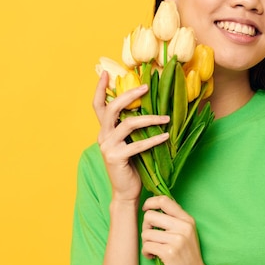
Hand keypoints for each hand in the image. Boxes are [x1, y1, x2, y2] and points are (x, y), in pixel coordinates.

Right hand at [93, 71, 169, 201]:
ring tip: (166, 117)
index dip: (100, 88)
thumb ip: (132, 127)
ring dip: (149, 118)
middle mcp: (103, 136)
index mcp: (105, 130)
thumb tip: (149, 107)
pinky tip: (166, 136)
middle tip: (145, 87)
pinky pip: (138, 145)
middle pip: (112, 109)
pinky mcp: (117, 158)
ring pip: (128, 124)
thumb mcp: (130, 142)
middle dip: (129, 95)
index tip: (107, 73)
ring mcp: (108, 147)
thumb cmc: (132, 164)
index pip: (98, 105)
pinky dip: (153, 139)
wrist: (125, 191)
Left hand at [141, 196, 212, 264]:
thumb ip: (174, 219)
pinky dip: (147, 253)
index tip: (146, 209)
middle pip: (150, 216)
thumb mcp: (186, 233)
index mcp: (187, 219)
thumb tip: (154, 207)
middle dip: (146, 227)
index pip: (164, 200)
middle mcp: (183, 226)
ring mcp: (177, 239)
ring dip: (146, 243)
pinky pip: (147, 246)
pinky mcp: (170, 252)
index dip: (150, 202)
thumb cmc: (187, 255)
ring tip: (155, 249)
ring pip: (146, 233)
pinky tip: (153, 256)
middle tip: (152, 237)